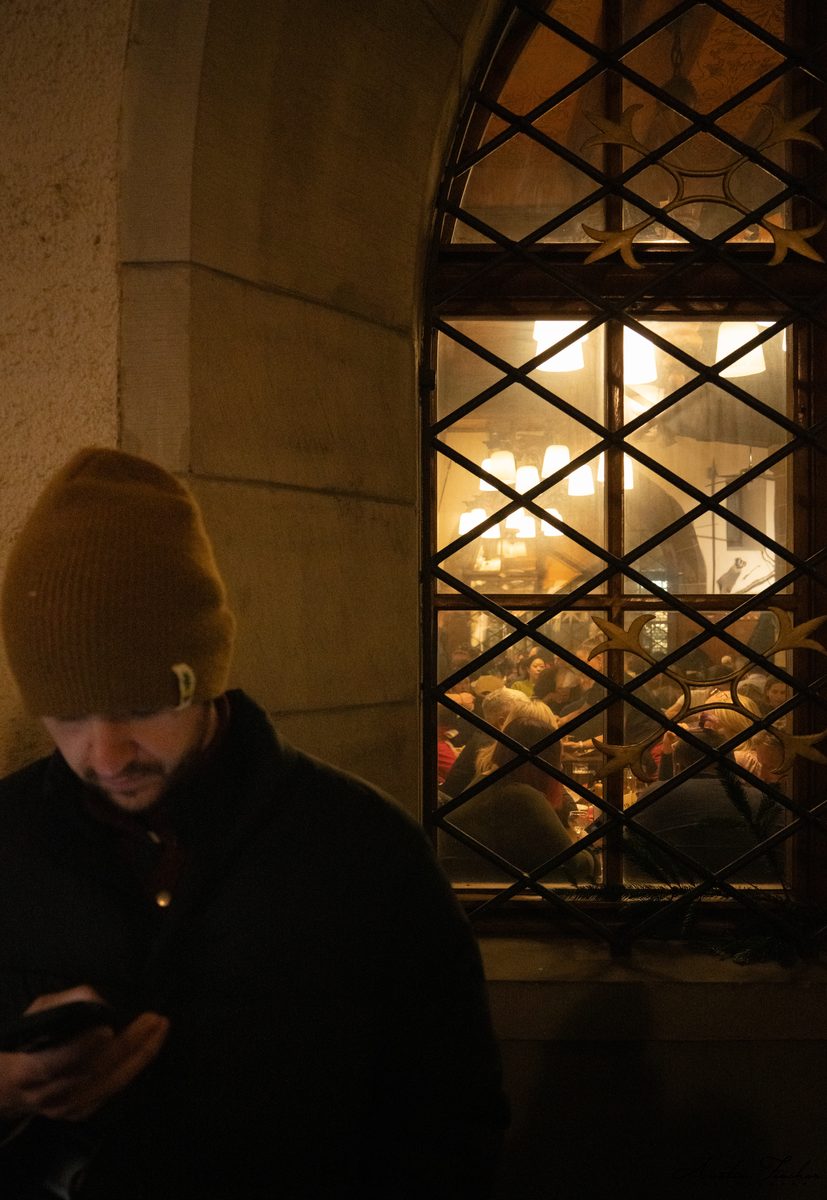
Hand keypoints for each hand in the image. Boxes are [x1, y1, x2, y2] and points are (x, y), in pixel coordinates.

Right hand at [0, 985, 168, 1122]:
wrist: (11, 1087)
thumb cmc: (25, 1043)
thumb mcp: (37, 1014)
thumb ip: (65, 1004)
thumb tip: (97, 1002)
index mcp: (27, 1070)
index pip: (55, 1063)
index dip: (81, 1047)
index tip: (107, 1029)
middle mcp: (48, 1096)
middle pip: (92, 1072)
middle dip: (127, 1045)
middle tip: (152, 1020)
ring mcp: (66, 1109)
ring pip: (109, 1084)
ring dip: (140, 1055)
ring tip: (160, 1029)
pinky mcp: (82, 1113)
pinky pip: (113, 1090)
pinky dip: (134, 1068)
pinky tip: (149, 1047)